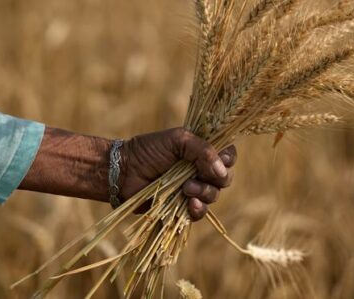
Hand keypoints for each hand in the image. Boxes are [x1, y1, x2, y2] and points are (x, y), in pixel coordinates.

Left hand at [19, 127, 235, 221]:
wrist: (124, 171)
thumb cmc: (149, 150)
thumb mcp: (178, 140)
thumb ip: (203, 150)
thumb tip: (223, 171)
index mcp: (202, 151)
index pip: (229, 155)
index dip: (228, 159)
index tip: (221, 160)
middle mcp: (201, 170)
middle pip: (225, 178)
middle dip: (216, 179)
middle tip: (196, 176)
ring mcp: (193, 190)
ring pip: (214, 196)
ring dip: (204, 193)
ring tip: (186, 189)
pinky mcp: (182, 208)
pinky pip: (200, 213)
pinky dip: (198, 210)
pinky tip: (189, 205)